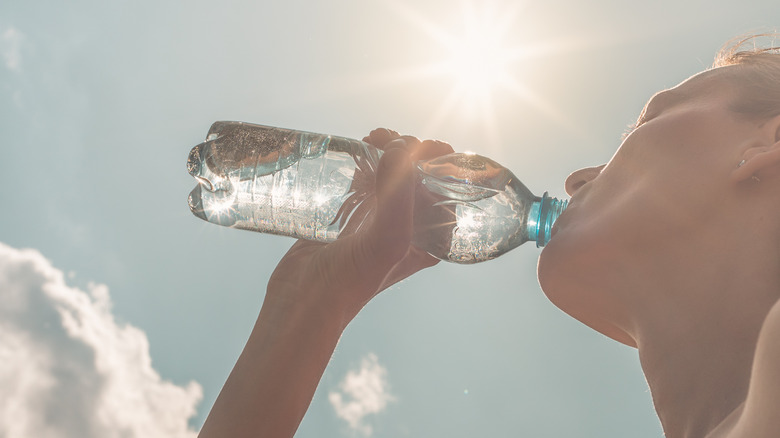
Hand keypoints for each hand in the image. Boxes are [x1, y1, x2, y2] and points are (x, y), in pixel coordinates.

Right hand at [266, 128, 453, 323]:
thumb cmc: (350, 281)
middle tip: (387, 140)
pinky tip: (359, 149)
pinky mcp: (352, 214)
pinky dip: (365, 160)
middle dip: (410, 149)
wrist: (302, 301)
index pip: (447, 189)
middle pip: (419, 175)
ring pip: (393, 173)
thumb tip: (401, 148)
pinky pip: (366, 179)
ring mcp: (379, 219)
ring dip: (388, 150)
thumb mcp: (386, 240)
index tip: (420, 145)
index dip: (439, 161)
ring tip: (372, 139)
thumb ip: (398, 195)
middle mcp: (409, 228)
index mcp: (429, 238)